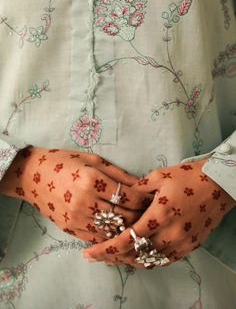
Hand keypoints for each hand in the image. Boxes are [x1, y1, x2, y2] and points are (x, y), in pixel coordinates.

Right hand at [0, 146, 153, 242]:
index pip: (128, 197)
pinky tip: (120, 230)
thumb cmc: (64, 161)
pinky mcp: (71, 229)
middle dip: (141, 216)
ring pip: (112, 231)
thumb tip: (143, 184)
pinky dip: (112, 236)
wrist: (31, 176)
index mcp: (91, 180)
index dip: (145, 200)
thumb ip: (118, 173)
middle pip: (124, 217)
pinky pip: (98, 238)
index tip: (154, 198)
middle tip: (151, 213)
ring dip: (128, 229)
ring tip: (139, 223)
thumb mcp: (93, 160)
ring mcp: (77, 218)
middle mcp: (85, 202)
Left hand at [83, 159, 235, 266]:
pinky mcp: (190, 246)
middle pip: (134, 255)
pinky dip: (148, 260)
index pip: (126, 240)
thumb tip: (120, 195)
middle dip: (112, 257)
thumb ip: (136, 188)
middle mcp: (169, 234)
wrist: (219, 185)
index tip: (89, 253)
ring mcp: (181, 243)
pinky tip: (138, 254)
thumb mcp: (159, 176)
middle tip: (96, 255)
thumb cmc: (188, 177)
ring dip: (129, 260)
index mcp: (158, 215)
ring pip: (149, 261)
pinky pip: (165, 260)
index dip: (105, 249)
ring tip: (114, 255)